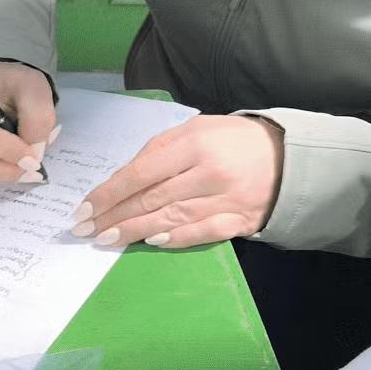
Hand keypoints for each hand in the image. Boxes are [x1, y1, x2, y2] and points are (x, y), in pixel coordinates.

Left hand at [72, 114, 283, 248]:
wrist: (287, 157)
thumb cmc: (234, 139)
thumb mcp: (198, 128)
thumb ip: (161, 148)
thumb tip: (125, 177)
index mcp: (195, 144)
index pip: (141, 172)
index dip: (109, 193)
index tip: (84, 208)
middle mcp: (208, 173)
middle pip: (151, 199)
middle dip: (113, 216)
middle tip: (85, 229)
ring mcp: (225, 199)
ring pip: (170, 219)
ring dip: (133, 231)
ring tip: (106, 239)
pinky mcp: (238, 220)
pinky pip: (201, 233)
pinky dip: (175, 239)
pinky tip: (151, 241)